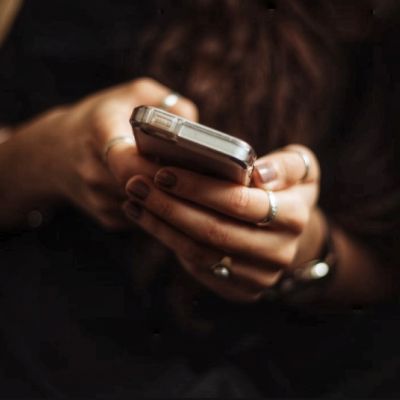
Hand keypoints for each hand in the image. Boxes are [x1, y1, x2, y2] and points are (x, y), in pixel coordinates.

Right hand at [0, 78, 196, 228]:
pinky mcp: (107, 218)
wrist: (56, 152)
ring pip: (148, 207)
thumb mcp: (134, 94)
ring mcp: (98, 200)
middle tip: (205, 179)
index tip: (186, 166)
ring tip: (193, 186)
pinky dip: (160, 208)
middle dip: (175, 185)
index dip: (158, 169)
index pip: (127, 161)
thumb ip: (169, 105)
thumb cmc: (103, 118)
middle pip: (143, 189)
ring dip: (171, 199)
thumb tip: (199, 134)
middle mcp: (93, 171)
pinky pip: (144, 217)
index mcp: (99, 132)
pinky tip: (170, 193)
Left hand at [123, 145, 323, 301]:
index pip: (239, 202)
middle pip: (214, 231)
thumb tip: (259, 175)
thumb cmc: (284, 191)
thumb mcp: (299, 169)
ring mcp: (258, 277)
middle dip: (170, 206)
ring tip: (135, 200)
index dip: (198, 188)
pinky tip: (147, 218)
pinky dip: (168, 240)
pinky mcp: (239, 290)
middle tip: (137, 185)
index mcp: (294, 217)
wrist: (285, 234)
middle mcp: (279, 252)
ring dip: (161, 225)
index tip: (164, 172)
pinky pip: (196, 266)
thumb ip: (287, 165)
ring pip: (199, 252)